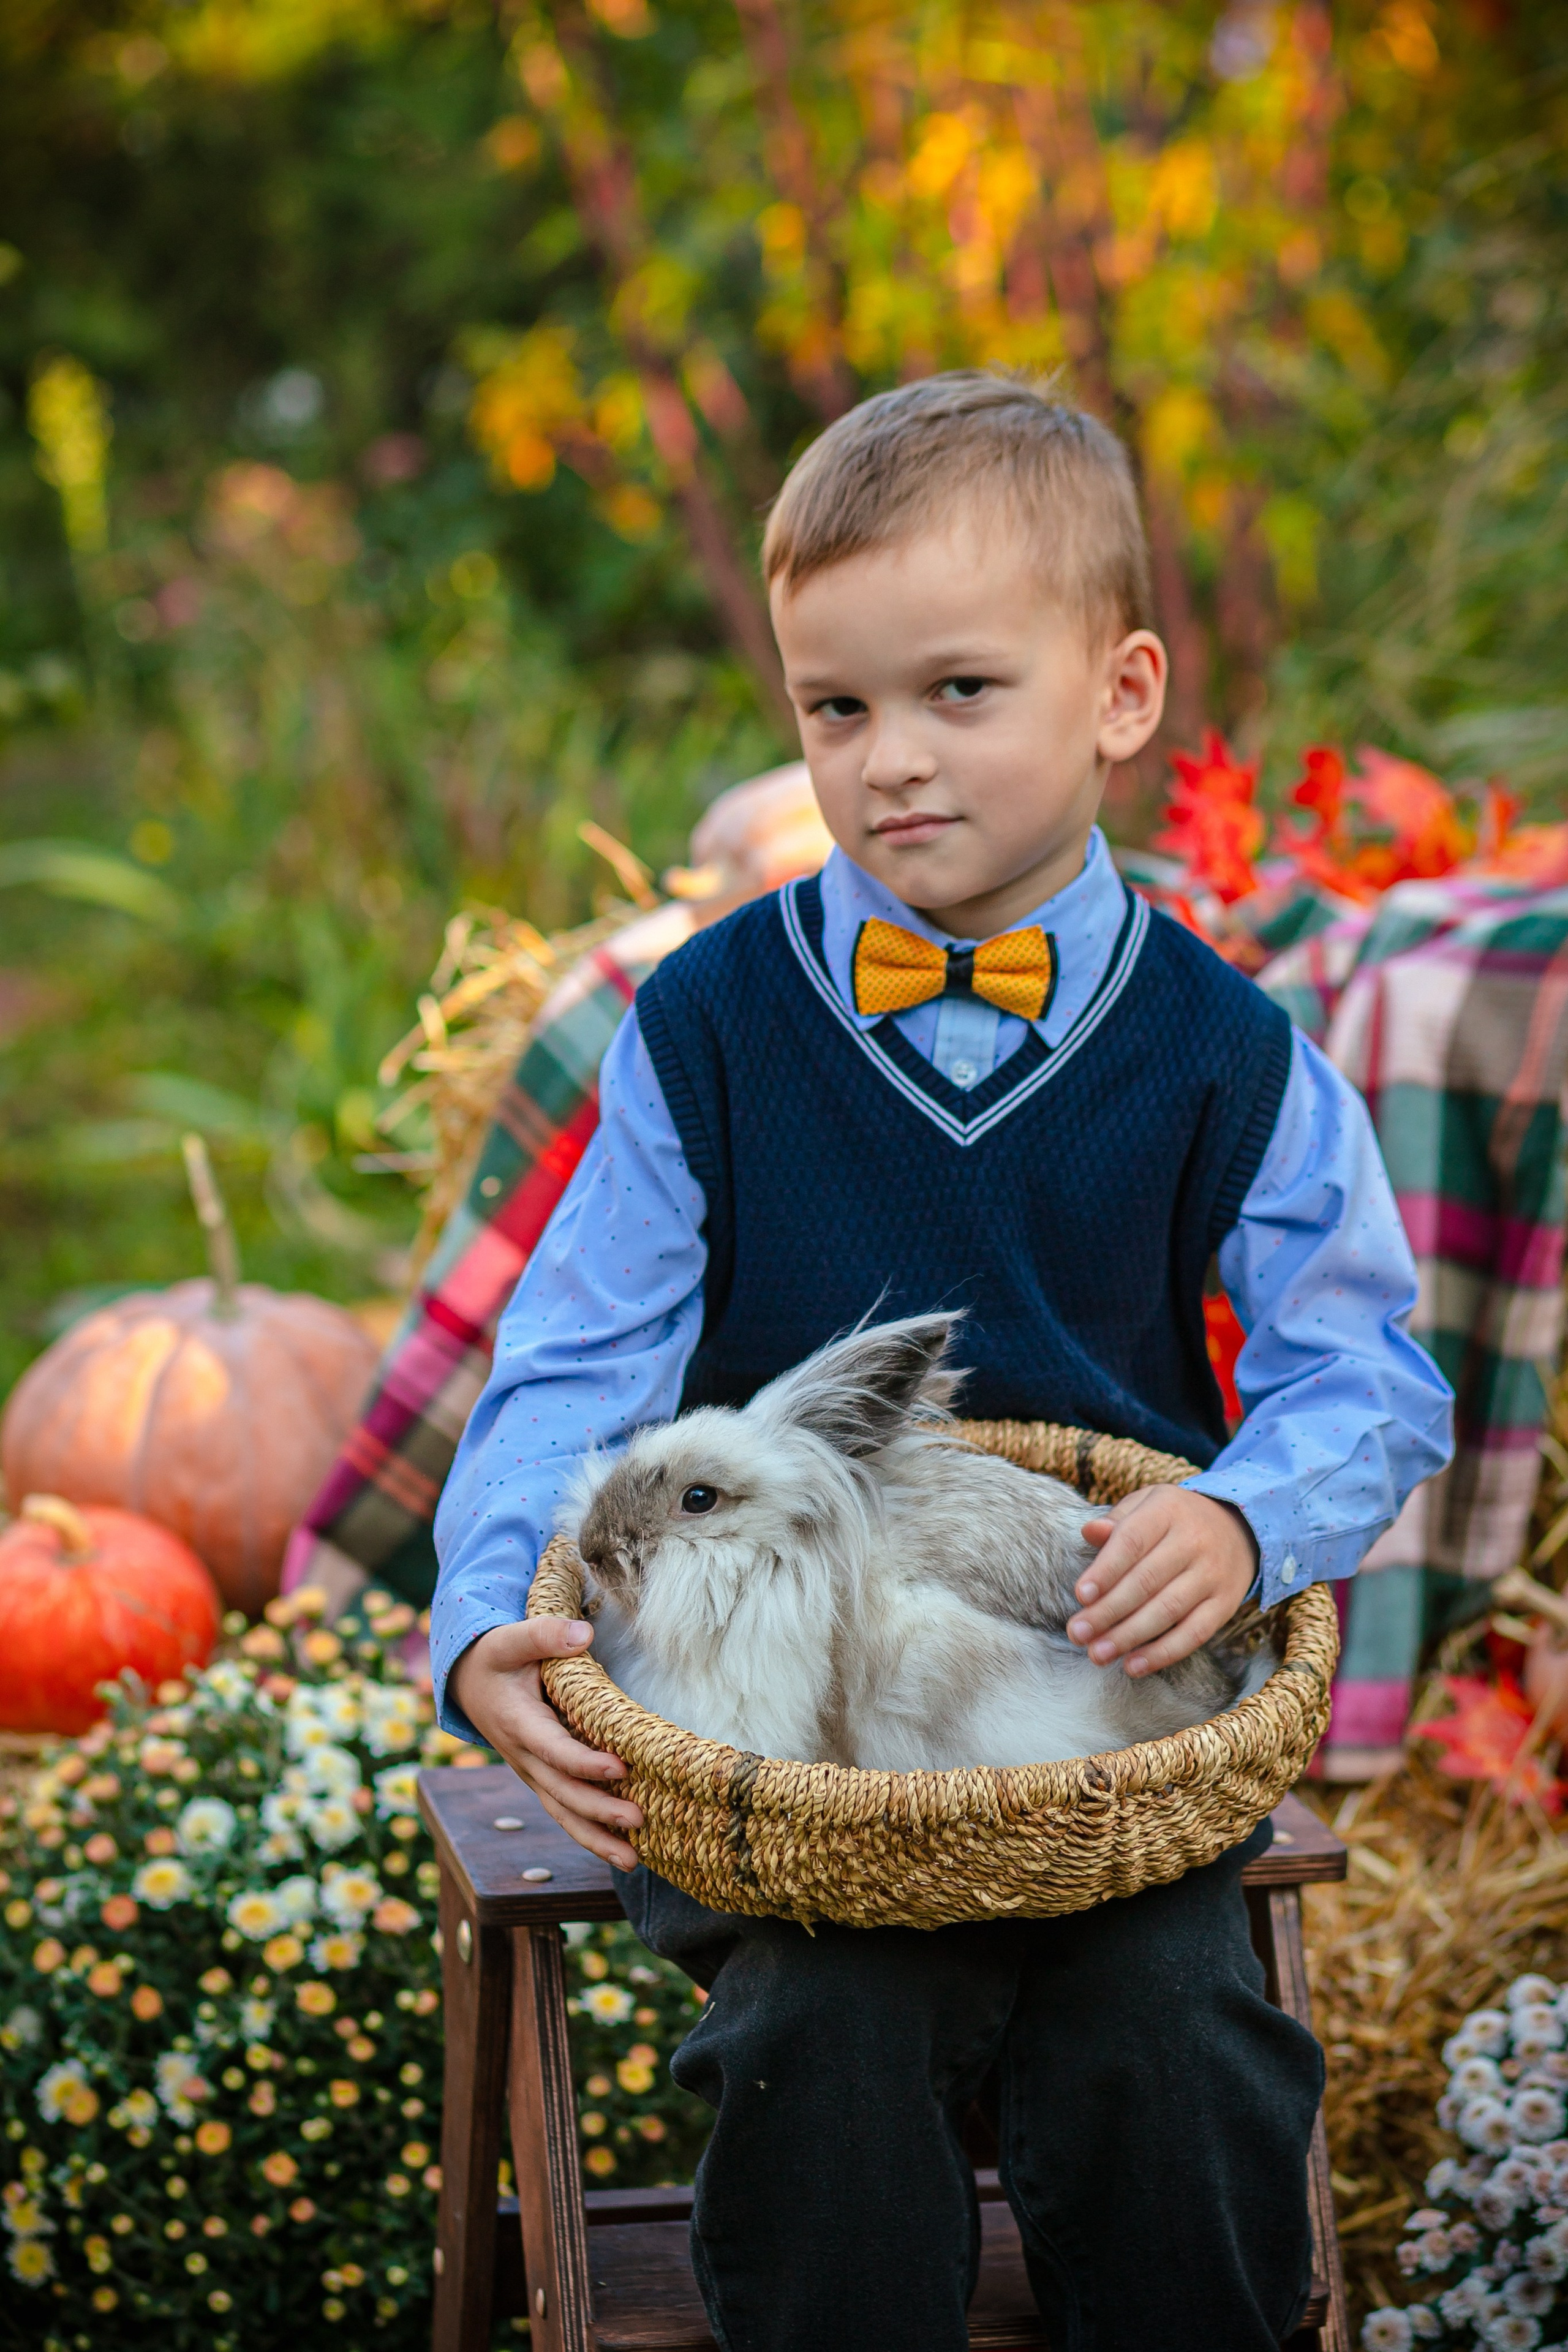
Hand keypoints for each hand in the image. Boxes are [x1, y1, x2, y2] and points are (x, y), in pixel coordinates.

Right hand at [448, 1619, 643, 1868]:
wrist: (467, 1682)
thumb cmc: (495, 1657)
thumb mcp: (511, 1639)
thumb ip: (544, 1634)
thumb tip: (583, 1634)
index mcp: (519, 1724)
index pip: (553, 1750)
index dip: (584, 1763)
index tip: (619, 1769)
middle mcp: (524, 1757)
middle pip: (561, 1792)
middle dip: (598, 1810)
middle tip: (638, 1820)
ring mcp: (532, 1773)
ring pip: (562, 1812)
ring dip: (596, 1838)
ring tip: (633, 1861)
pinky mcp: (542, 1778)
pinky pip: (564, 1810)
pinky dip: (589, 1834)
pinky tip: (622, 1852)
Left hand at [1066, 1488, 1257, 1677]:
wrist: (1238, 1528)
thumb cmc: (1174, 1520)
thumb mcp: (1147, 1505)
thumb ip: (1117, 1521)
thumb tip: (1090, 1532)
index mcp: (1167, 1511)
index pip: (1132, 1541)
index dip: (1105, 1570)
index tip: (1080, 1596)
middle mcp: (1193, 1542)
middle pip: (1146, 1582)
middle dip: (1108, 1612)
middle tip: (1077, 1633)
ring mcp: (1212, 1575)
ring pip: (1167, 1611)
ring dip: (1129, 1637)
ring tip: (1097, 1654)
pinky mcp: (1225, 1604)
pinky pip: (1194, 1634)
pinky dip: (1162, 1653)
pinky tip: (1133, 1666)